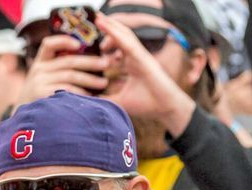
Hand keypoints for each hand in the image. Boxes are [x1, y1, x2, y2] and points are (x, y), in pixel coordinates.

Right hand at [16, 34, 109, 104]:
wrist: (22, 121)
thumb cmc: (39, 99)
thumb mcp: (43, 81)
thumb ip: (58, 70)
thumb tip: (90, 62)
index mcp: (40, 63)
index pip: (49, 44)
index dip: (64, 40)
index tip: (79, 44)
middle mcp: (38, 70)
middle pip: (69, 61)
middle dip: (90, 62)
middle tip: (106, 64)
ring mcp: (39, 82)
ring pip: (71, 76)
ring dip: (90, 79)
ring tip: (103, 83)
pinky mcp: (42, 95)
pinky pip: (67, 91)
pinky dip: (81, 93)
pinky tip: (91, 96)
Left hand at [97, 15, 195, 136]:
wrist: (166, 109)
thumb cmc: (147, 104)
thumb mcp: (118, 101)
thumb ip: (104, 99)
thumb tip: (85, 102)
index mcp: (131, 63)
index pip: (118, 46)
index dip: (107, 37)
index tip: (94, 32)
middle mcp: (136, 57)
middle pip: (121, 37)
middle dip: (109, 27)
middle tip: (95, 18)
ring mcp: (141, 56)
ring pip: (125, 36)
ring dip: (112, 26)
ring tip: (99, 18)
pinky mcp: (145, 60)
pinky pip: (129, 44)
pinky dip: (118, 35)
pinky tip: (108, 27)